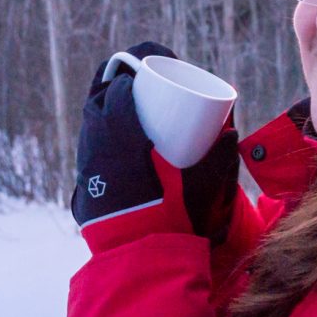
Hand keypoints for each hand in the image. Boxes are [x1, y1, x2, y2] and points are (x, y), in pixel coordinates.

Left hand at [71, 42, 240, 251]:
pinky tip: (115, 123)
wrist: (136, 251)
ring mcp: (87, 157)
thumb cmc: (170, 212)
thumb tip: (230, 129)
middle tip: (144, 78)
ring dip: (109, 100)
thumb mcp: (201, 183)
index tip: (150, 66)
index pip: (116, 86)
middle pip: (100, 94)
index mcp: (119, 133)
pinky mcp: (86, 174)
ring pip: (93, 114)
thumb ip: (220, 156)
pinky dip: (102, 122)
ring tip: (132, 98)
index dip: (131, 66)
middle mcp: (96, 140)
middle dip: (118, 78)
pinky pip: (91, 136)